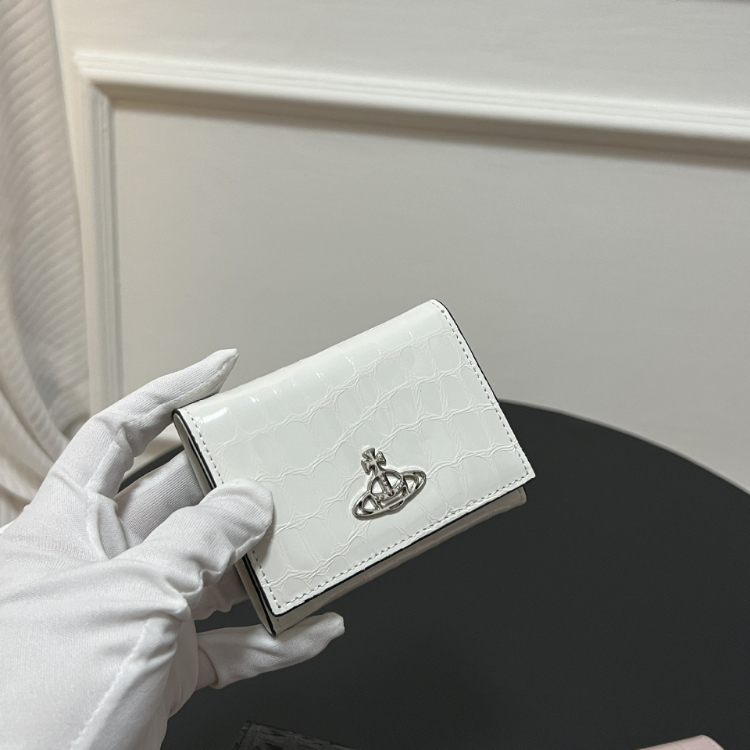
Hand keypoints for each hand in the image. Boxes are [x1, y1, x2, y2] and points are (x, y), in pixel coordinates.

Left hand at [0, 350, 343, 749]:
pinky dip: (271, 638)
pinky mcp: (161, 666)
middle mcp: (101, 564)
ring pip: (210, 570)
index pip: (118, 434)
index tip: (220, 370)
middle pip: (179, 501)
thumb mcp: (131, 598)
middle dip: (234, 483)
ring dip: (262, 562)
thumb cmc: (34, 701)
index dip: (168, 394)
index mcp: (66, 527)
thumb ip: (197, 544)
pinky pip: (226, 642)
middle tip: (283, 464)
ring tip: (308, 541)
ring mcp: (135, 616)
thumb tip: (248, 501)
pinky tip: (311, 629)